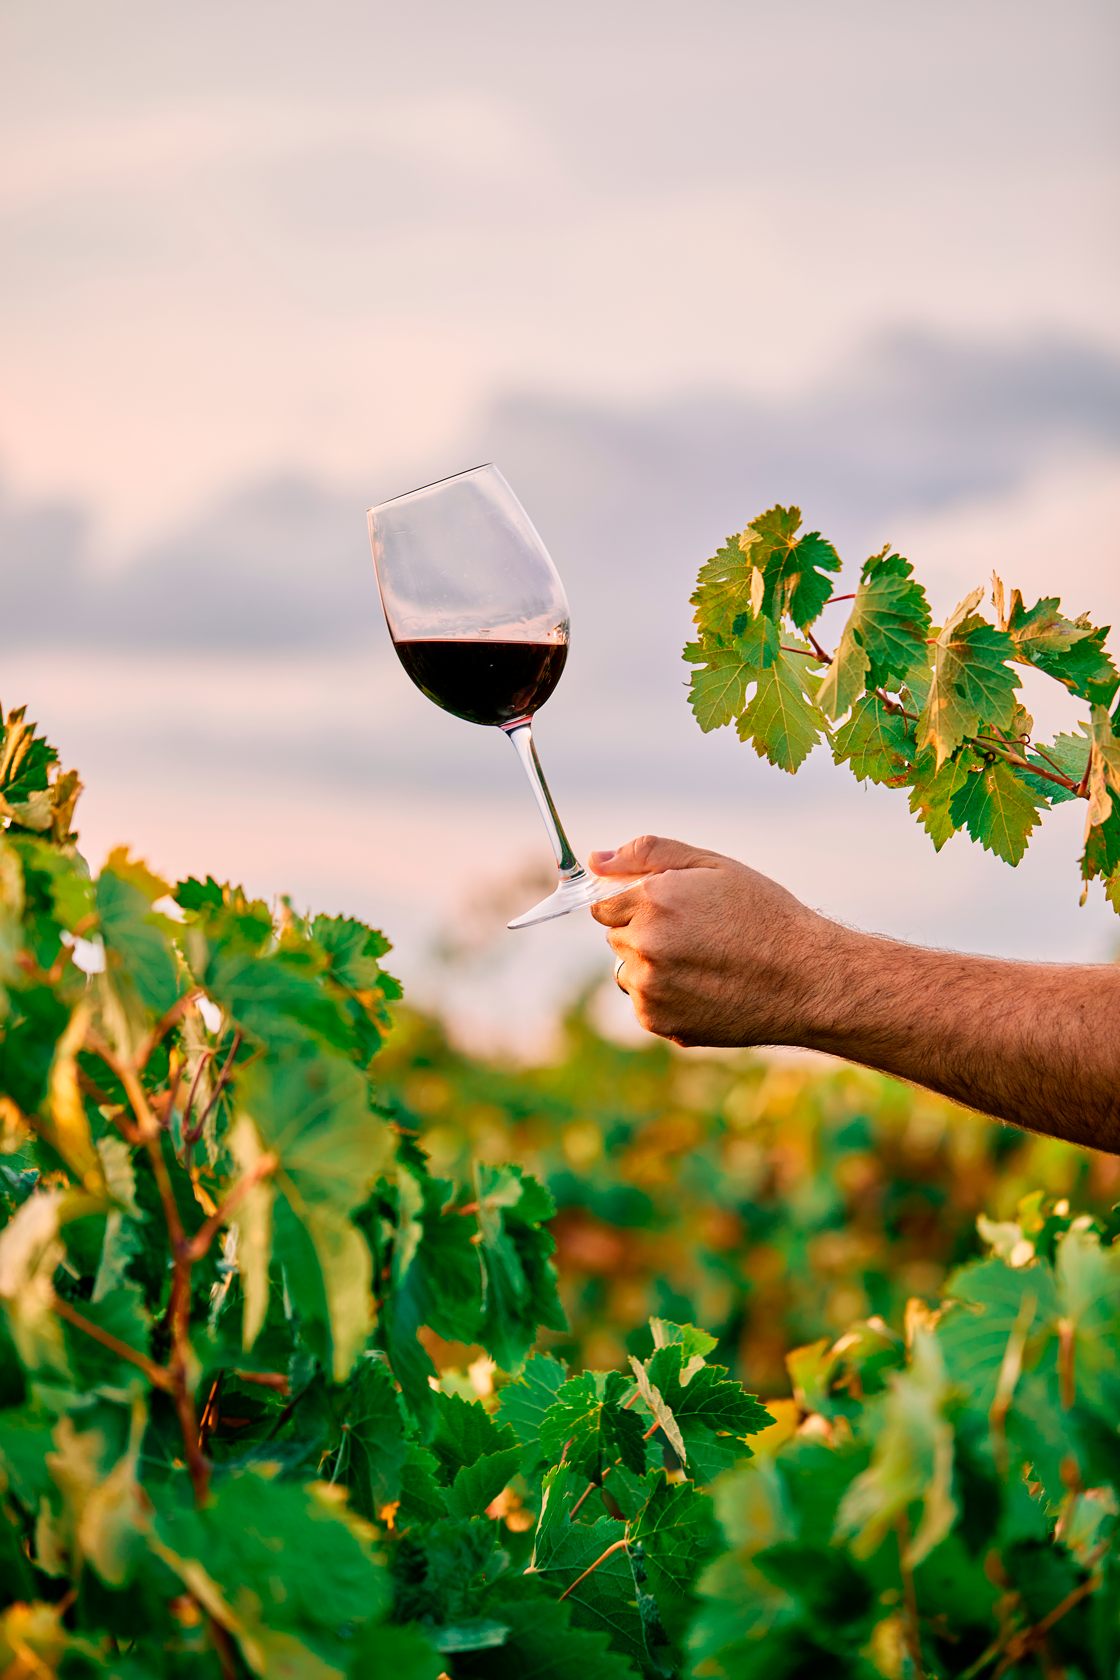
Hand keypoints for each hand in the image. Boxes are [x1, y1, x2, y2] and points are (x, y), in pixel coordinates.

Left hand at [589, 835, 835, 1047]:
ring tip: (705, 963)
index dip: (636, 904)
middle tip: (696, 935)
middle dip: (644, 933)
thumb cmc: (765, 915)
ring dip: (652, 967)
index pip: (603, 904)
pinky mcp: (660, 1022)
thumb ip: (648, 855)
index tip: (668, 909)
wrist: (807, 980)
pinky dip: (667, 997)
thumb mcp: (712, 866)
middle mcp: (645, 946)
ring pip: (629, 972)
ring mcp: (651, 988)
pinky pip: (646, 1004)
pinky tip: (707, 988)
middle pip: (616, 938)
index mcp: (653, 901)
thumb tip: (596, 859)